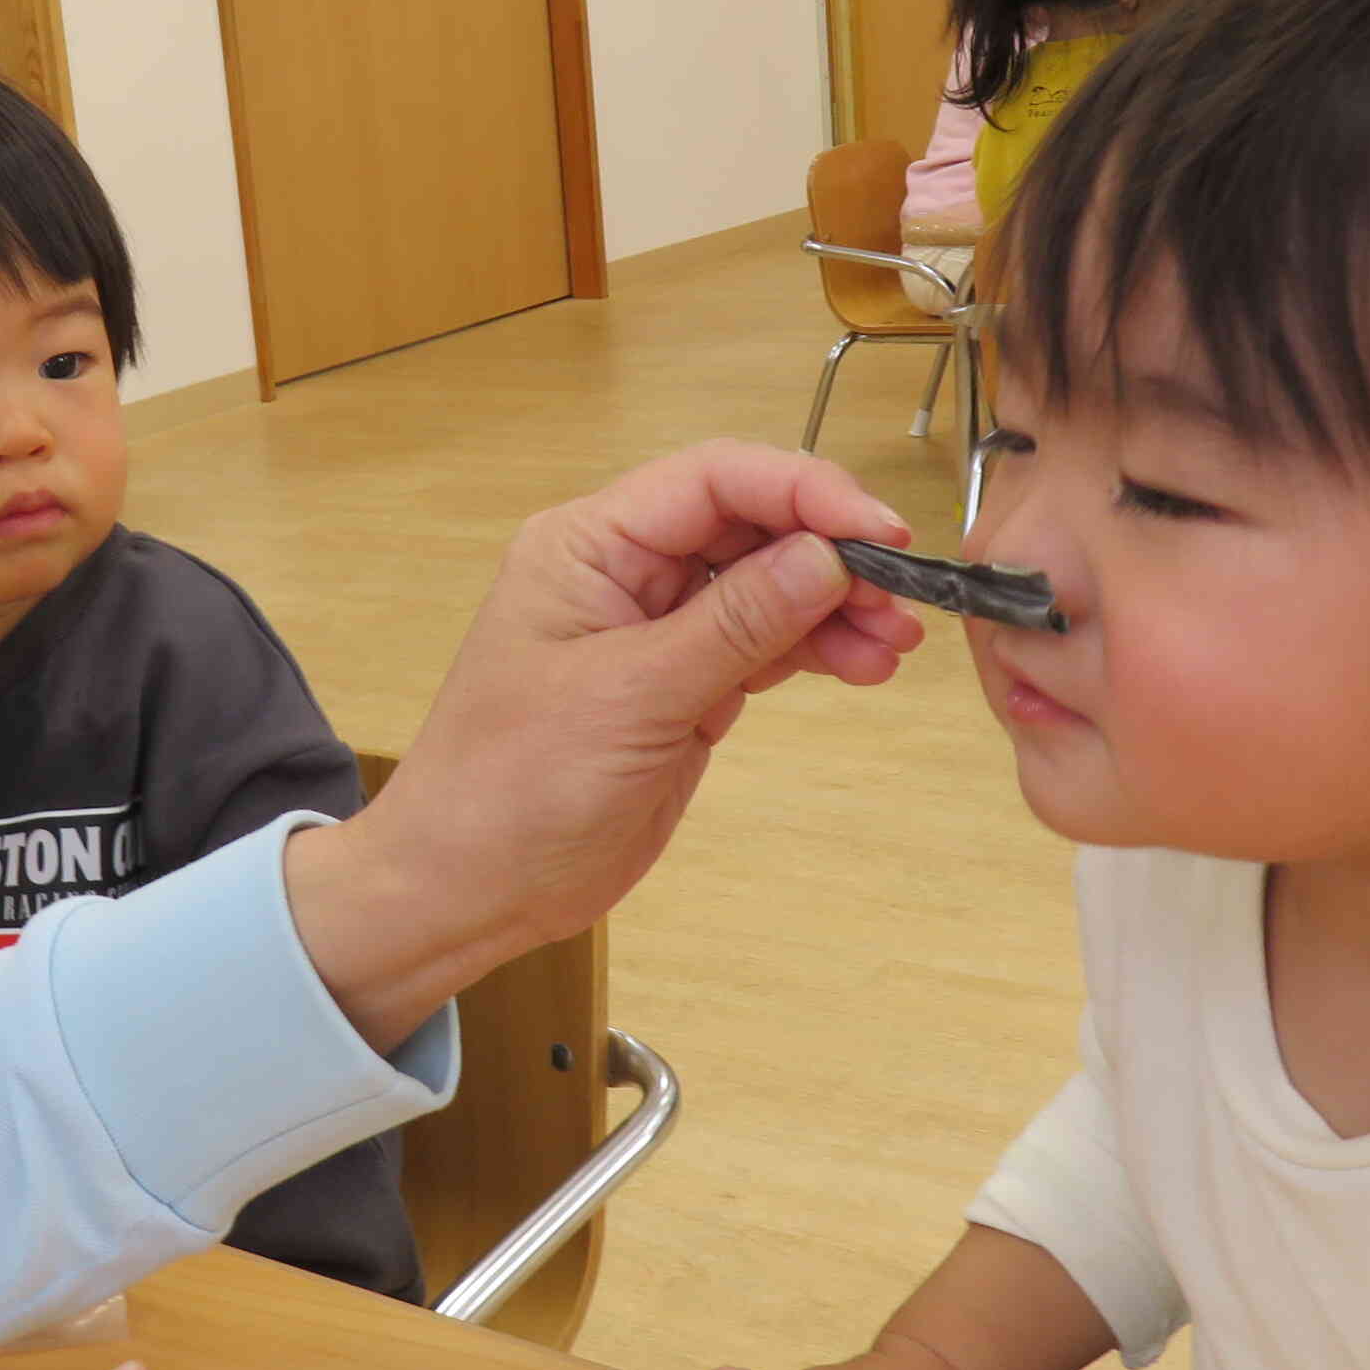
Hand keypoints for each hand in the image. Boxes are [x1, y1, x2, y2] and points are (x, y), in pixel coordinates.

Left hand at [288, 442, 925, 1045]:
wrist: (469, 889)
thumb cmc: (512, 790)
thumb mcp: (630, 700)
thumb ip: (733, 624)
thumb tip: (826, 556)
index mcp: (588, 545)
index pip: (713, 480)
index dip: (804, 493)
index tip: (879, 535)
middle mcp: (623, 570)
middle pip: (749, 525)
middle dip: (830, 552)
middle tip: (900, 599)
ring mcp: (655, 628)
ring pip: (766, 585)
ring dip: (835, 605)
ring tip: (893, 645)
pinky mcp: (680, 684)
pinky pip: (762, 643)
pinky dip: (815, 650)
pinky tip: (862, 664)